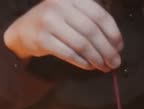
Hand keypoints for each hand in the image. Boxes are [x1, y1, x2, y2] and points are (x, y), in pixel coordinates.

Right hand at [3, 0, 122, 71]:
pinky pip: (69, 53)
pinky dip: (83, 62)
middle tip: (115, 63)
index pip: (99, 15)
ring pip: (81, 44)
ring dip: (96, 58)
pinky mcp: (42, 39)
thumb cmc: (56, 23)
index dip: (113, 33)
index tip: (120, 47)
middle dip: (107, 50)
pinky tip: (90, 66)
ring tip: (104, 67)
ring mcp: (49, 21)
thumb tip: (116, 46)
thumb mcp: (73, 13)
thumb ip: (93, 23)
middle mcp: (60, 5)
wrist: (24, 30)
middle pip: (91, 31)